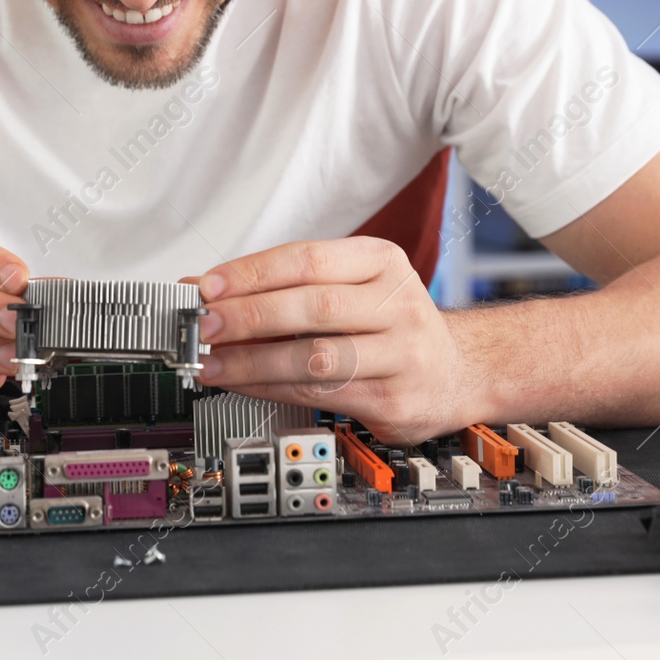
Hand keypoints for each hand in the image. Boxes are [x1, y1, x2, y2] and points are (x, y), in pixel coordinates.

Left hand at [194, 237, 478, 444]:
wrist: (457, 371)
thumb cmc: (390, 323)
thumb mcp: (348, 287)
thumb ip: (280, 285)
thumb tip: (202, 289)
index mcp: (381, 262)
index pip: (308, 260)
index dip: (252, 273)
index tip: (208, 286)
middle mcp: (396, 303)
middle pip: (312, 306)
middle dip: (248, 316)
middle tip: (204, 325)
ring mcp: (400, 354)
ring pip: (314, 357)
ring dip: (252, 361)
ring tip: (210, 362)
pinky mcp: (392, 399)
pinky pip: (318, 394)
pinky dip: (269, 388)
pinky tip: (240, 383)